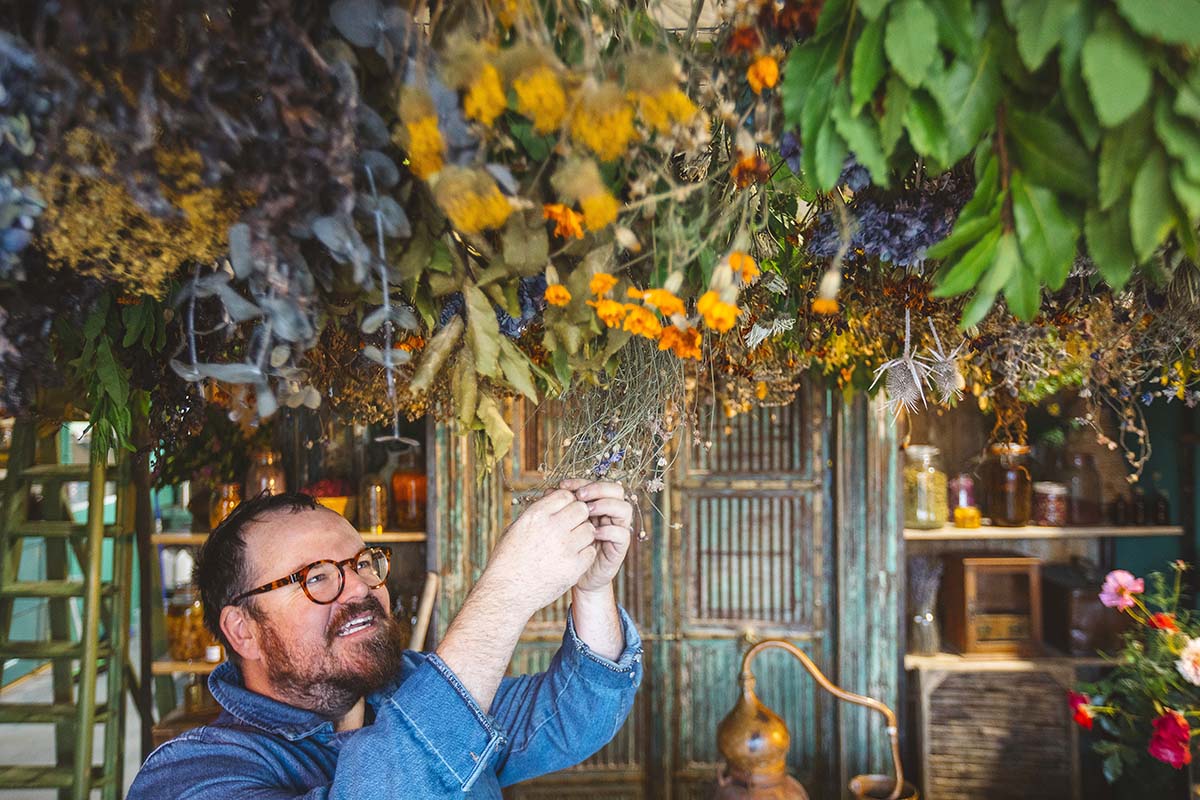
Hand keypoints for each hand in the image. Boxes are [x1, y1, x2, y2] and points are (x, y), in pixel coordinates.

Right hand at [479, 488, 596, 615]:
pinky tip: (572, 558)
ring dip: (583, 535)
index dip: (567, 502)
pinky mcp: (574, 568)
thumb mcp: (516, 528)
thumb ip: (537, 514)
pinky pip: (590, 552)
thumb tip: (552, 501)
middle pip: (582, 509)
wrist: (506, 592)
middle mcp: (552, 528)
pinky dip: (584, 554)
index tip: (564, 511)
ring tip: (571, 543)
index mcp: (536, 515)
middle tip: (571, 527)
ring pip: (589, 530)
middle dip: (578, 516)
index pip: (565, 495)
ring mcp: (565, 548)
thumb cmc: (507, 560)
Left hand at [559, 479, 632, 593]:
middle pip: (616, 490)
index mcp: (598, 505)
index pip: (598, 483)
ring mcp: (618, 530)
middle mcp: (611, 514)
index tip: (563, 486)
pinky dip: (609, 530)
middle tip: (580, 496)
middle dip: (598, 489)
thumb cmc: (568, 548)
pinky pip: (623, 533)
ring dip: (606, 506)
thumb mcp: (562, 524)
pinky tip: (593, 532)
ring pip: (624, 508)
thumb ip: (559, 507)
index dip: (582, 481)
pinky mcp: (620, 548)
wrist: (576, 577)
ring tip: (587, 512)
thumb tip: (549, 490)